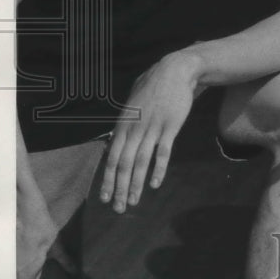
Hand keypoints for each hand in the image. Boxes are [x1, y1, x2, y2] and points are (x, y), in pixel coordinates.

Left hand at [100, 53, 200, 212]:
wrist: (175, 71)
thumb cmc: (154, 86)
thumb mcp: (132, 103)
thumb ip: (124, 123)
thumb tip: (114, 140)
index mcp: (123, 124)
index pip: (111, 158)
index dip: (107, 179)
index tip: (104, 198)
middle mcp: (134, 128)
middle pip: (123, 164)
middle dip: (118, 188)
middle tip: (117, 208)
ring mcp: (152, 128)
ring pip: (140, 162)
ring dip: (135, 184)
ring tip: (132, 202)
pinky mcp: (170, 127)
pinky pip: (162, 152)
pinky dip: (158, 169)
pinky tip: (155, 184)